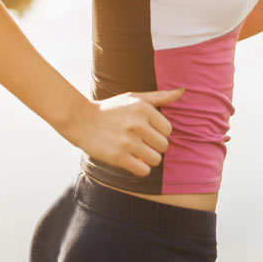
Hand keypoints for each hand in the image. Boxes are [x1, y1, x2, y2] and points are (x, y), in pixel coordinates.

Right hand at [64, 88, 184, 176]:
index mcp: (143, 108)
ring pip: (156, 160)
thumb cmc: (111, 110)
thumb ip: (159, 96)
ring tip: (135, 153)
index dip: (158, 133)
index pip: (168, 130)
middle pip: (164, 146)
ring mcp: (128, 141)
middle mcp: (137, 124)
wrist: (80, 120)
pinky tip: (131, 161)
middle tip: (140, 144)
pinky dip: (140, 169)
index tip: (146, 132)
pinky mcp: (118, 156)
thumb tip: (182, 91)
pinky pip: (144, 170)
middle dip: (153, 147)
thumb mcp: (134, 97)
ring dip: (147, 159)